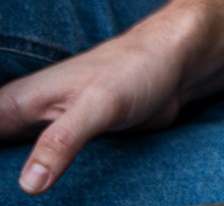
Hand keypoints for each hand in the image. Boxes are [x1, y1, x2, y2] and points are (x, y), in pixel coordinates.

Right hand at [0, 3, 201, 192]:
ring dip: (11, 190)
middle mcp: (19, 119)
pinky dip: (39, 184)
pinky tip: (43, 201)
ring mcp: (41, 134)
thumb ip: (62, 141)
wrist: (175, 63)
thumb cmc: (136, 70)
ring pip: (9, 170)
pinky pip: (41, 171)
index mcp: (13, 104)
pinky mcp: (65, 146)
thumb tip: (28, 185)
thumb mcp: (99, 105)